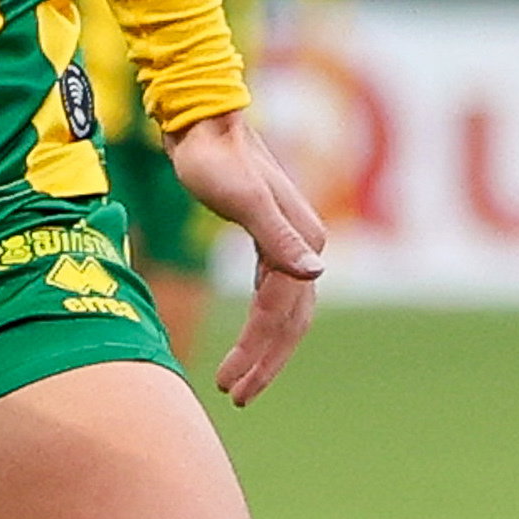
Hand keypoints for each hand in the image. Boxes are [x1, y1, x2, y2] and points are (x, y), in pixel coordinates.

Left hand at [164, 111, 326, 404]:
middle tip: (235, 397)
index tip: (229, 386)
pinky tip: (250, 341)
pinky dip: (264, 323)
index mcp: (304, 239)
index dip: (258, 353)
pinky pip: (276, 294)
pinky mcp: (274, 238)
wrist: (203, 121)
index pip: (281, 312)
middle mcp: (307, 244)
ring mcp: (294, 242)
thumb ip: (278, 237)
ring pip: (286, 311)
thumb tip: (315, 273)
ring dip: (265, 349)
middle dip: (265, 362)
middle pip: (291, 319)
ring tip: (238, 382)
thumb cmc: (214, 158)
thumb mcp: (243, 198)